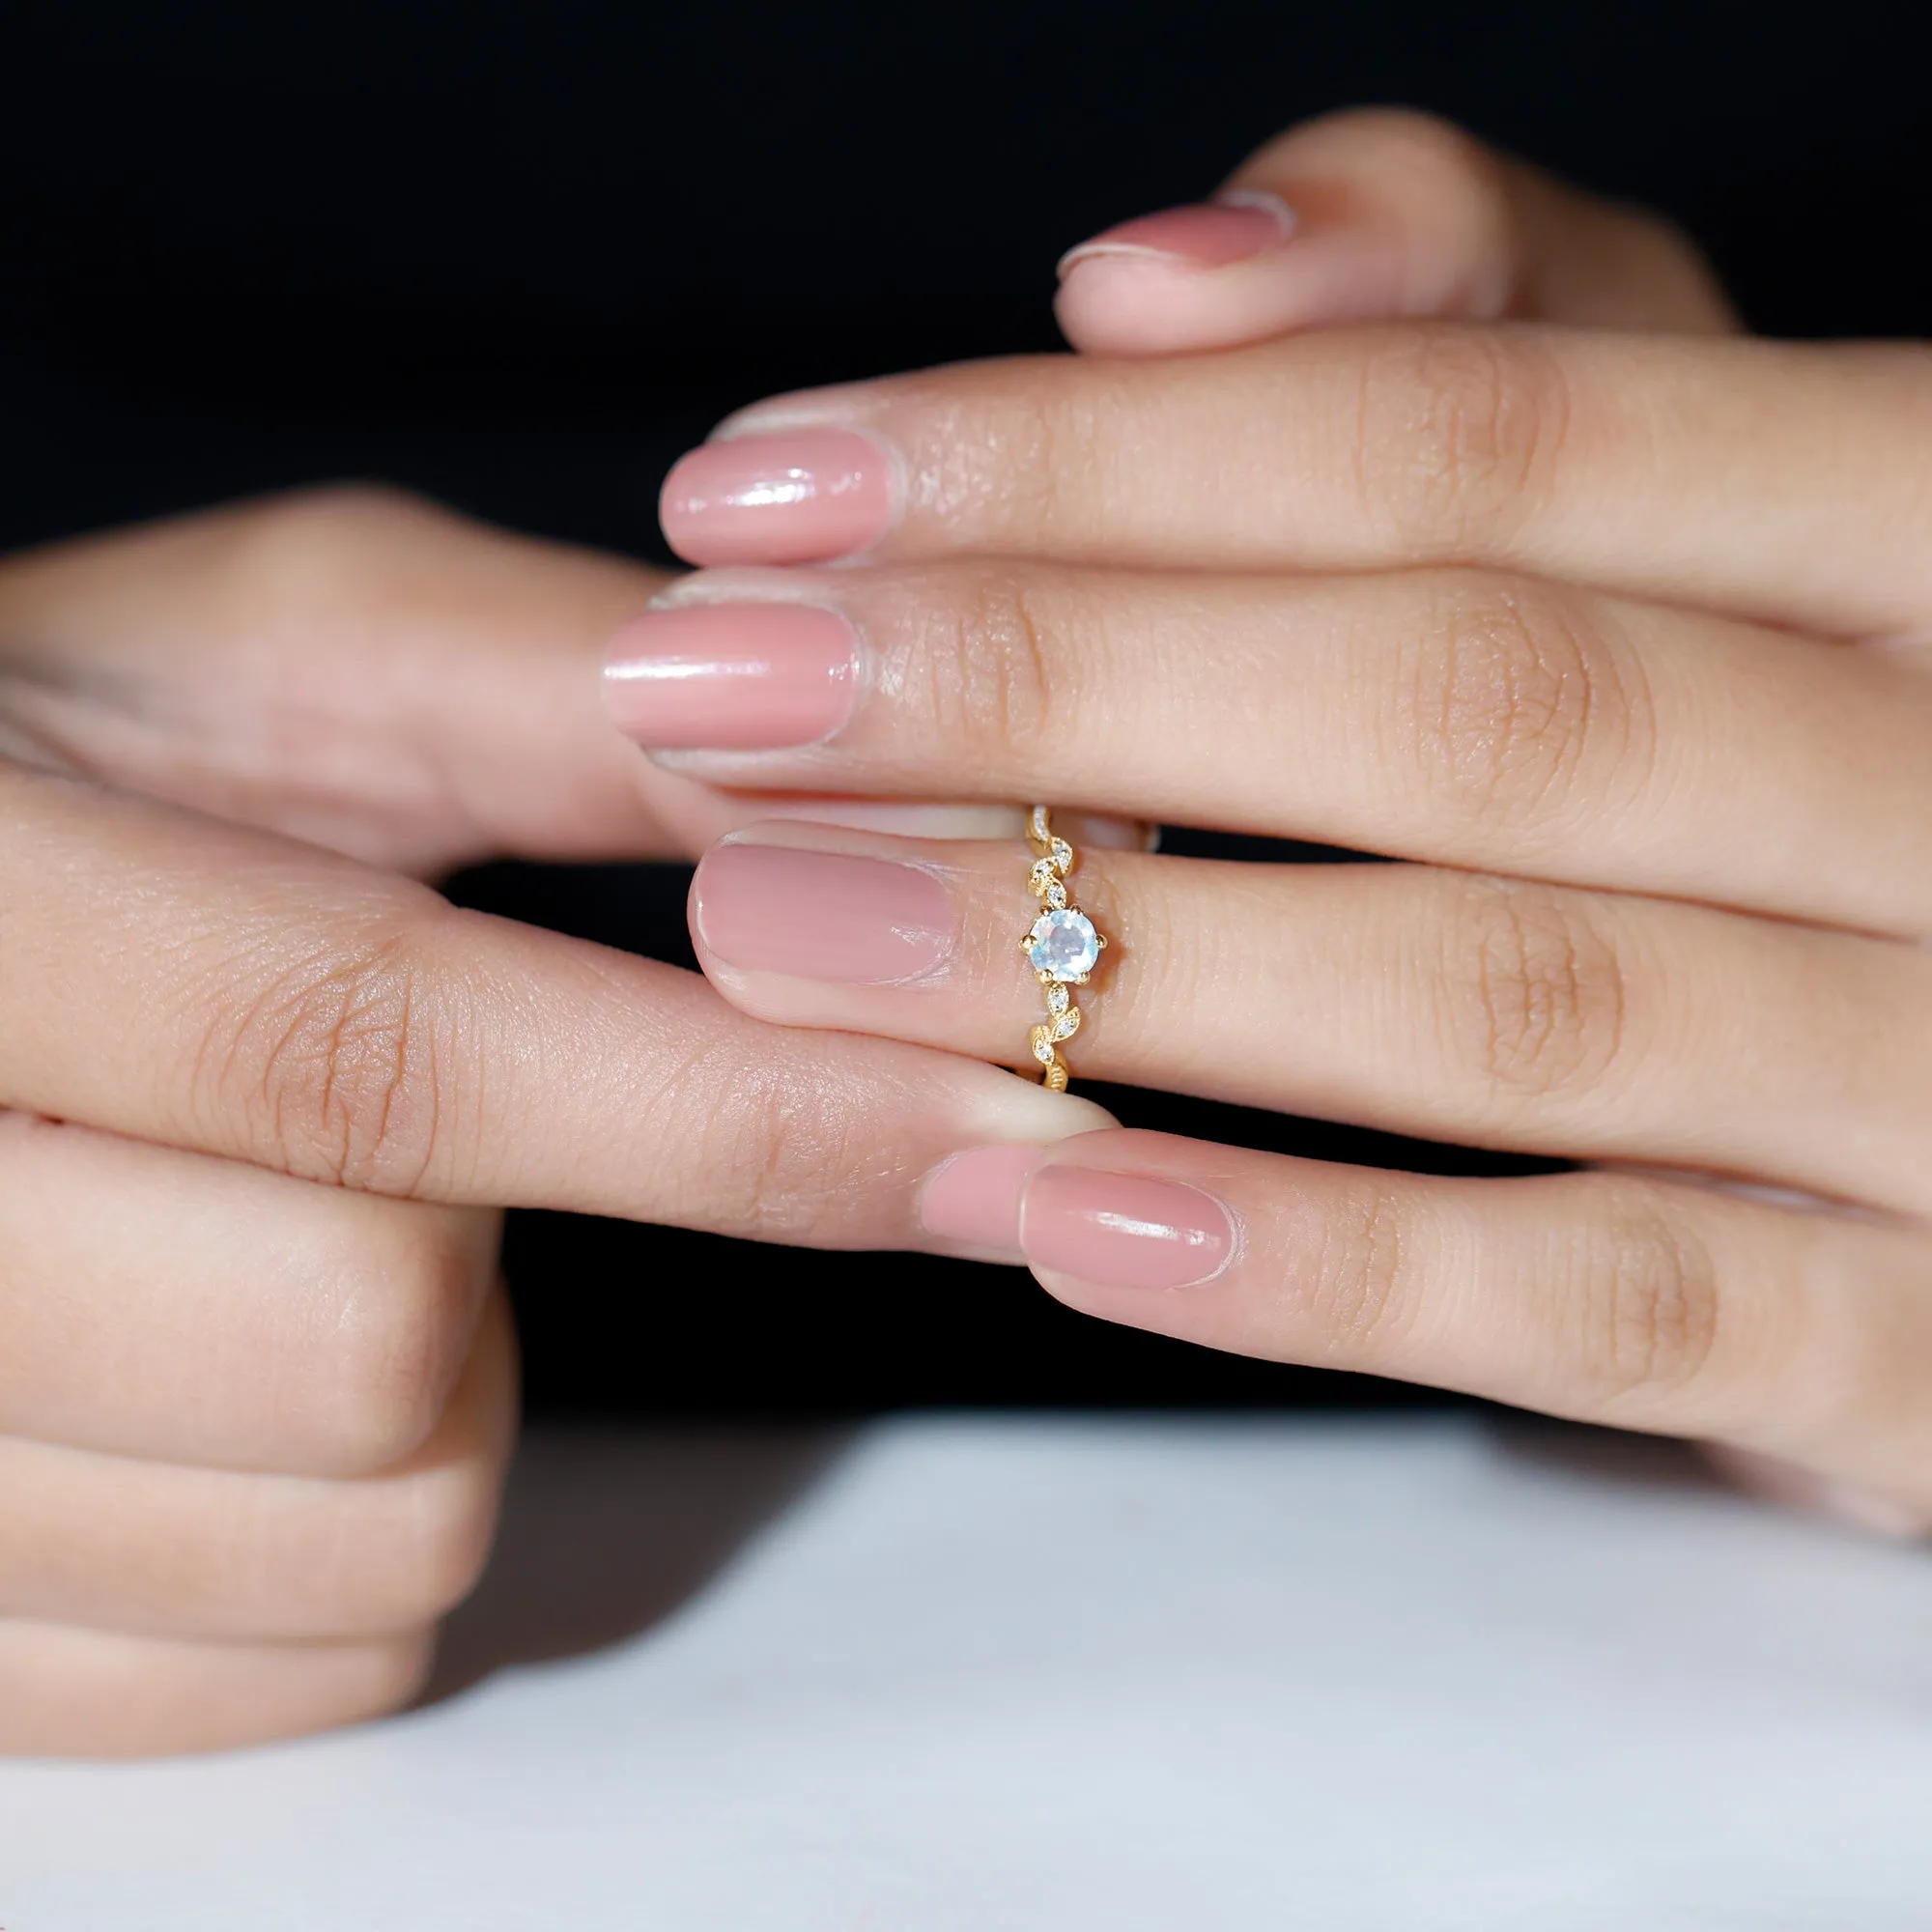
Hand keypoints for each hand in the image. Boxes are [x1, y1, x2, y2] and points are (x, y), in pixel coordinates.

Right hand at [0, 490, 1107, 1755]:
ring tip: (330, 1220)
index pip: (368, 1060)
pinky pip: (314, 1658)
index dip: (727, 1106)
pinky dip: (379, 1516)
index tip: (995, 1119)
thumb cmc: (66, 767)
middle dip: (518, 1241)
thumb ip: (594, 708)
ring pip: (372, 1533)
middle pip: (368, 1344)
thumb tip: (941, 821)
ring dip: (459, 1383)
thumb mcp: (288, 664)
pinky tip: (271, 1358)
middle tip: (457, 1126)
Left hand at [603, 122, 1931, 1534]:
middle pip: (1470, 699)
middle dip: (1050, 686)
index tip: (770, 486)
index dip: (1089, 455)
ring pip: (1511, 995)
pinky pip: (1610, 1307)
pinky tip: (1047, 1215)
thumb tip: (1154, 278)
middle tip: (707, 692)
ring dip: (1106, 968)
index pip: (1468, 427)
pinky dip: (1324, 1268)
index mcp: (1911, 512)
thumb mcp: (1691, 477)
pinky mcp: (1922, 1348)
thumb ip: (1473, 316)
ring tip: (775, 935)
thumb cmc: (1815, 734)